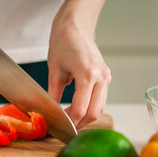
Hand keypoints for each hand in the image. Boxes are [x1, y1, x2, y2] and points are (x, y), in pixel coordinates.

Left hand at [47, 0, 109, 129]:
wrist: (75, 27)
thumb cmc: (63, 43)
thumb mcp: (54, 71)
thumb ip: (53, 94)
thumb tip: (51, 113)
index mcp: (87, 74)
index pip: (81, 109)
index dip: (70, 122)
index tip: (61, 127)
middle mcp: (101, 77)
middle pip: (94, 113)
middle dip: (80, 123)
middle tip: (65, 126)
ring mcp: (106, 77)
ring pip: (100, 107)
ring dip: (86, 116)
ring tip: (70, 117)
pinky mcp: (106, 76)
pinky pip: (101, 98)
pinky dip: (91, 106)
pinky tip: (78, 107)